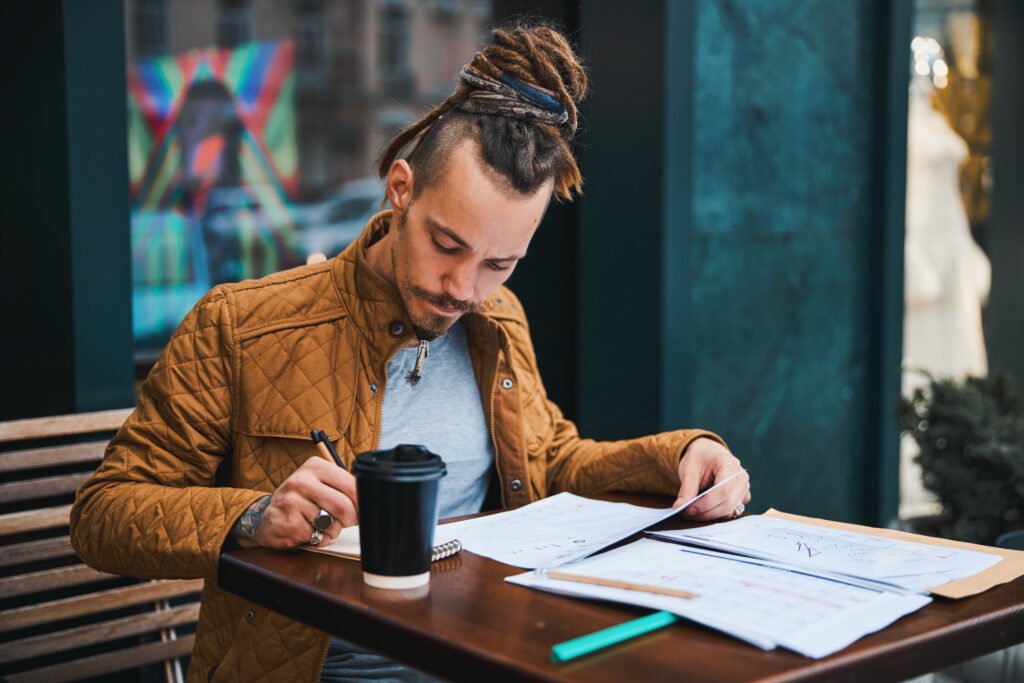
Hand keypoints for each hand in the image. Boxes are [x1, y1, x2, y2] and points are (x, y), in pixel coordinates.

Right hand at [230, 457, 357, 548]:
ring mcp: (292, 502)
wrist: (267, 517)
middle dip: (350, 520)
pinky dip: (318, 539)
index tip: (360, 510)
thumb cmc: (300, 500)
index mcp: (315, 467)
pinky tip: (307, 531)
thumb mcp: (319, 484)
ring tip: (320, 525)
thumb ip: (342, 487)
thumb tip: (369, 500)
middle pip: (344, 506)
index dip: (361, 503)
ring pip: (332, 524)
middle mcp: (301, 481)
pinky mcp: (289, 523)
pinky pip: (318, 537)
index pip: (351, 485)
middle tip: (345, 521)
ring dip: (332, 531)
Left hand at [673, 437, 750, 519]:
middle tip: (687, 513)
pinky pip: (732, 512)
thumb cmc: (699, 459)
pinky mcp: (743, 497)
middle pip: (727, 504)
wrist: (707, 453)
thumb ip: (686, 489)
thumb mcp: (689, 470)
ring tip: (693, 510)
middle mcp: (741, 477)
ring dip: (710, 515)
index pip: (722, 490)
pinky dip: (716, 514)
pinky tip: (704, 509)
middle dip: (705, 513)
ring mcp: (744, 487)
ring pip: (730, 511)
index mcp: (729, 464)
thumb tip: (679, 507)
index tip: (688, 509)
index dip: (705, 504)